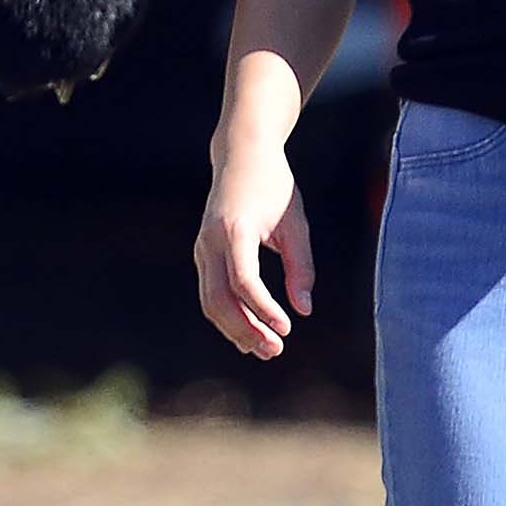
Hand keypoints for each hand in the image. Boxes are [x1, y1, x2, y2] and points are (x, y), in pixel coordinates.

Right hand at [195, 140, 311, 358]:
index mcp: (235, 230)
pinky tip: (250, 332)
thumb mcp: (295, 223)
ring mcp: (202, 248)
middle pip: (219, 299)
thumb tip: (304, 310)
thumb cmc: (274, 186)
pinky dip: (228, 316)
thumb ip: (301, 266)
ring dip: (235, 330)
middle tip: (275, 350)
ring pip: (210, 302)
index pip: (243, 281)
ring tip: (265, 349)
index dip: (263, 309)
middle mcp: (211, 241)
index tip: (286, 328)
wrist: (241, 154)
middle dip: (246, 330)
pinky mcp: (203, 253)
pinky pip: (210, 293)